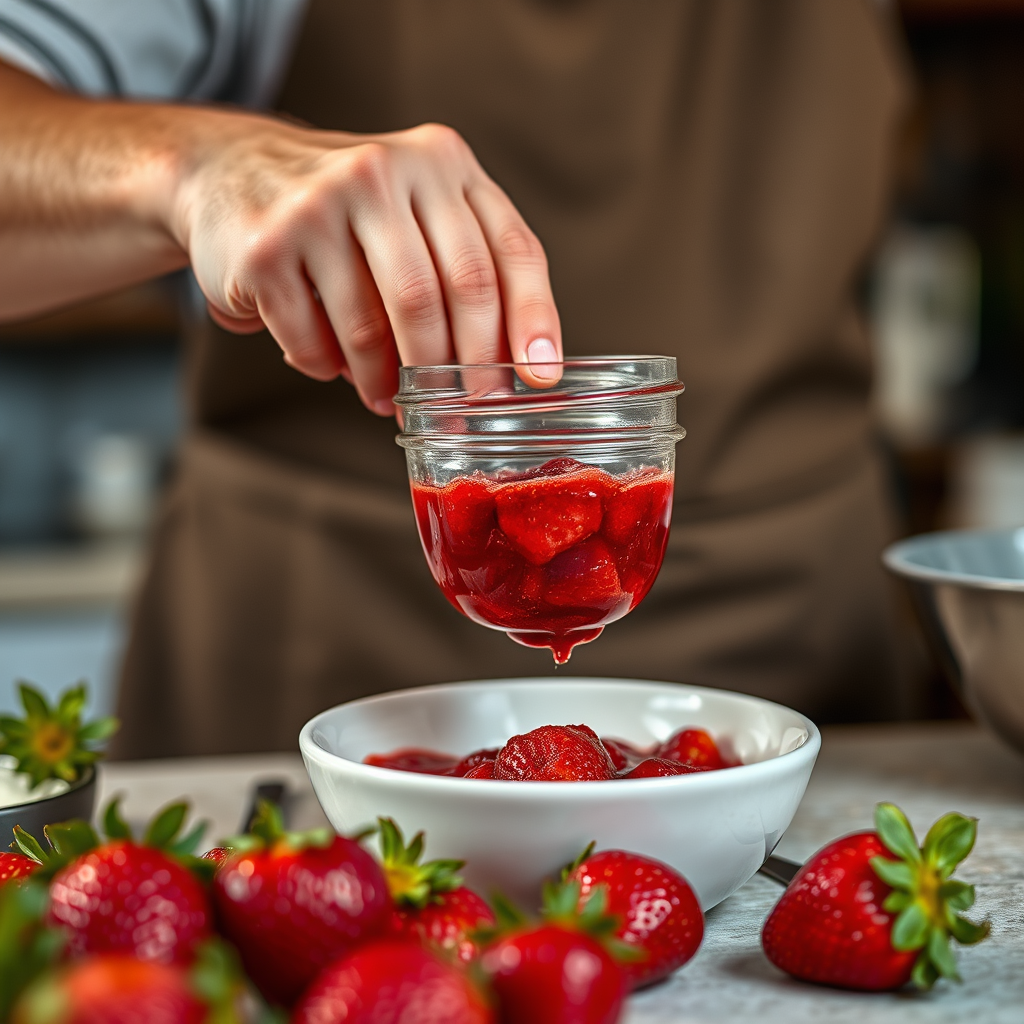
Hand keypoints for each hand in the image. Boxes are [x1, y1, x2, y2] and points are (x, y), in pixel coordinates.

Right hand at [172, 117, 561, 413]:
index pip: (510, 250)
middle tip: (461, 412)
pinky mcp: (266, 244)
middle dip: (463, 369)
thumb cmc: (345, 213)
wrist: (227, 171)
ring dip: (389, 383)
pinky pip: (316, 340)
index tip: (539, 378)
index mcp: (441, 162)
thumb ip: (467, 264)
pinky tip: (331, 366)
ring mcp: (320, 202)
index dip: (532, 321)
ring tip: (389, 401)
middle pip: (451, 293)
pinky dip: (328, 369)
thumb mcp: (416, 211)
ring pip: (380, 327)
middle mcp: (386, 170)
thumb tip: (516, 366)